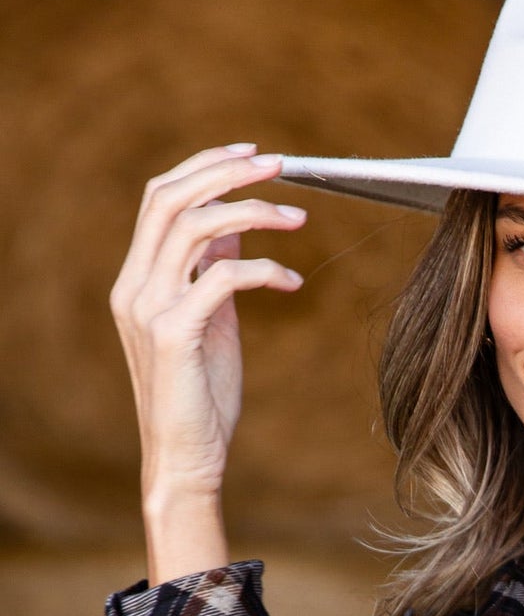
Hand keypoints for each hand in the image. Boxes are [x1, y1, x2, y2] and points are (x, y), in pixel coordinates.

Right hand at [108, 143, 307, 582]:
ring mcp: (149, 309)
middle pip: (172, 197)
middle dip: (228, 172)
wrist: (186, 460)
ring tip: (298, 218)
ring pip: (195, 226)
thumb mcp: (211, 320)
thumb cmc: (201, 397)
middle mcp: (134, 286)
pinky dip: (265, 268)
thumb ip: (214, 270)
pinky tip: (294, 282)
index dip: (204, 166)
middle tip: (281, 165)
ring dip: (253, 211)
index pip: (160, 197)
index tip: (253, 155)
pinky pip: (223, 276)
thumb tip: (237, 222)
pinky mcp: (175, 334)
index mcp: (137, 279)